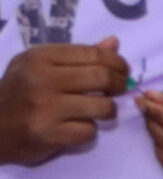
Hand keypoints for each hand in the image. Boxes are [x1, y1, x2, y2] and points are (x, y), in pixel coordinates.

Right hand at [0, 38, 123, 167]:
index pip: (93, 54)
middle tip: (120, 90)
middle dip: (119, 85)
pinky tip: (77, 127)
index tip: (123, 72)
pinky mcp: (51, 134)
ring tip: (99, 110)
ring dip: (108, 110)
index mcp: (40, 57)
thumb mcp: (41, 66)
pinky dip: (89, 130)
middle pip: (102, 77)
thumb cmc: (22, 93)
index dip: (118, 63)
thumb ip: (78, 56)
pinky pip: (90, 131)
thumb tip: (114, 43)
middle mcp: (42, 79)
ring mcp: (46, 107)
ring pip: (102, 107)